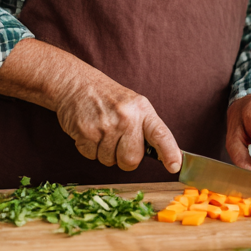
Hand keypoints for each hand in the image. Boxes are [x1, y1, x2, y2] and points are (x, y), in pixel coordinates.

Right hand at [54, 70, 181, 173]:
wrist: (76, 84)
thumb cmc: (108, 98)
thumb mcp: (133, 105)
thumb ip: (145, 127)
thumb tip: (160, 155)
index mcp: (142, 110)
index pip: (160, 134)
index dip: (169, 152)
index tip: (174, 166)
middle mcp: (126, 117)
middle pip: (132, 159)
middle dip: (125, 159)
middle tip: (118, 144)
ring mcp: (105, 125)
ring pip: (109, 161)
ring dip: (105, 153)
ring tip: (102, 132)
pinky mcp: (86, 132)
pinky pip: (91, 156)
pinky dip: (89, 149)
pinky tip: (90, 132)